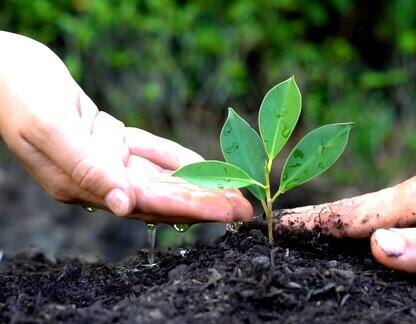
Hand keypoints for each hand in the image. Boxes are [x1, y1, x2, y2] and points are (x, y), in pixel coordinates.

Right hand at [0, 32, 251, 223]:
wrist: (1, 66)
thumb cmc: (18, 92)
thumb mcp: (50, 129)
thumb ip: (87, 169)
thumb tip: (123, 206)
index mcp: (80, 184)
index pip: (146, 202)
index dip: (190, 207)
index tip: (226, 211)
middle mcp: (96, 179)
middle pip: (160, 196)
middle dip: (204, 202)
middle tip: (244, 209)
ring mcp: (102, 160)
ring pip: (160, 176)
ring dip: (197, 183)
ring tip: (232, 191)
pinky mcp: (107, 139)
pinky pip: (149, 151)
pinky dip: (176, 158)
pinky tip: (202, 166)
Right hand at [278, 131, 415, 271]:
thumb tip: (378, 247)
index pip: (355, 213)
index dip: (315, 222)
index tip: (277, 226)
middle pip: (357, 210)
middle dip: (318, 222)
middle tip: (282, 234)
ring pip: (376, 213)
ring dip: (341, 224)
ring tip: (311, 237)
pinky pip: (397, 218)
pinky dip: (371, 226)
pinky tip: (368, 239)